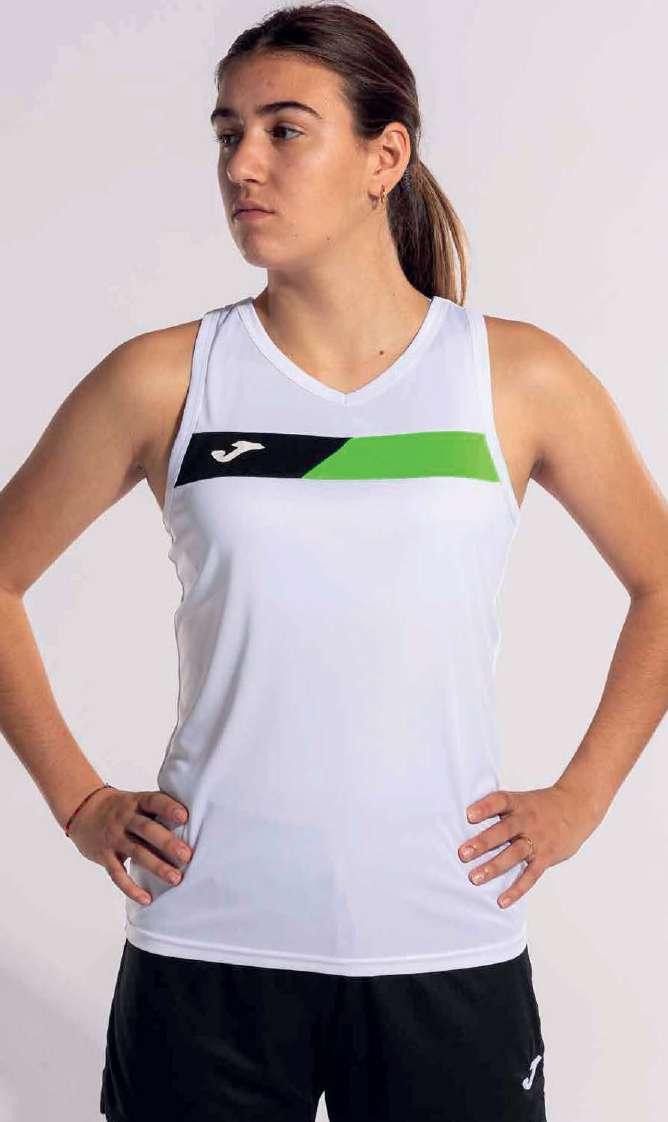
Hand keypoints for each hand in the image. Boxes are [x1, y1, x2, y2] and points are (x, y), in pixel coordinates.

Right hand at [66, 787, 193, 905]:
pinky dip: (131, 888)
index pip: (153, 802)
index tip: (184, 817)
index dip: (168, 808)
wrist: (84, 810)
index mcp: (136, 802)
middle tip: (187, 856)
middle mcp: (124, 819)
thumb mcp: (137, 800)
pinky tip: (147, 899)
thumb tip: (195, 820)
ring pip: (136, 853)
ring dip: (157, 866)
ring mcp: (114, 838)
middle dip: (167, 843)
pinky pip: (117, 874)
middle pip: (147, 830)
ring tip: (176, 879)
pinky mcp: (105, 856)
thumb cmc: (122, 808)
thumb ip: (158, 809)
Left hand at [457, 783, 604, 908]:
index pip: (500, 801)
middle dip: (483, 843)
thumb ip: (500, 810)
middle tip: (463, 854)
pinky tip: (502, 900)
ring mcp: (537, 840)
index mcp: (518, 804)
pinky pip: (530, 875)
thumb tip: (466, 818)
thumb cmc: (541, 806)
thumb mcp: (522, 800)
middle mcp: (527, 821)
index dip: (485, 808)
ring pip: (515, 854)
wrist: (577, 807)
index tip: (469, 815)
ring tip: (475, 878)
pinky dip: (517, 889)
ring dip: (494, 867)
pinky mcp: (546, 857)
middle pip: (504, 831)